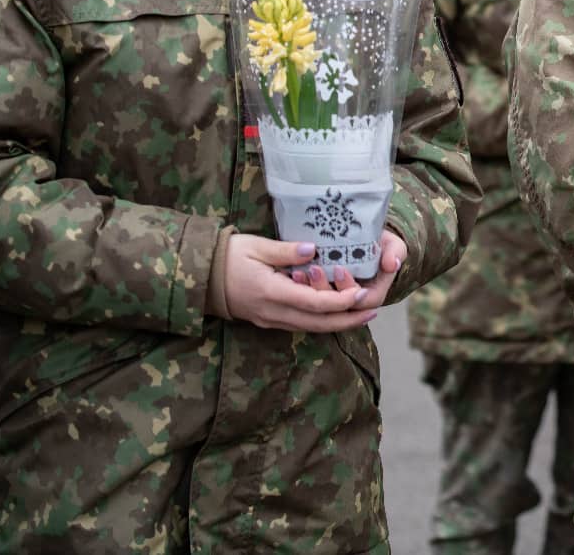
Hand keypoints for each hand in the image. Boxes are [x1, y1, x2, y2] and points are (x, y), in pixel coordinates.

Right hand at [224, 234, 378, 332]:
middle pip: (317, 323)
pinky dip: (321, 320)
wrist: (200, 278)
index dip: (340, 302)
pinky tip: (335, 313)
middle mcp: (273, 311)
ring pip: (310, 327)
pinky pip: (300, 324)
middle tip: (372, 311)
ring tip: (361, 314)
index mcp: (271, 292)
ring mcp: (270, 319)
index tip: (362, 294)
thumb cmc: (228, 257)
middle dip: (347, 320)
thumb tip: (312, 249)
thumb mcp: (255, 246)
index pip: (313, 303)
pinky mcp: (268, 320)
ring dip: (337, 323)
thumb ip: (285, 250)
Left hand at [288, 230, 405, 304]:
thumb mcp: (393, 244)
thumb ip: (396, 252)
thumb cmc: (382, 243)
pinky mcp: (323, 293)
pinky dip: (302, 288)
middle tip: (313, 269)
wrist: (365, 240)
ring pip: (322, 304)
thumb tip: (391, 264)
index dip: (349, 289)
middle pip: (337, 307)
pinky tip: (292, 273)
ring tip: (298, 272)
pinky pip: (311, 298)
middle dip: (324, 290)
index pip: (361, 301)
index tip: (339, 269)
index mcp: (373, 294)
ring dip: (309, 290)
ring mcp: (337, 298)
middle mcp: (354, 301)